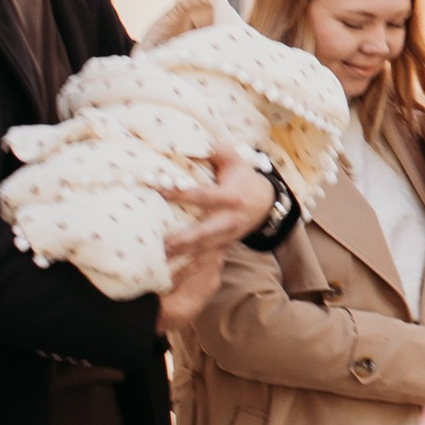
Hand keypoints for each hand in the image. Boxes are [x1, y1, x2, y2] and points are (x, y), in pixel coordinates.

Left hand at [156, 153, 268, 335]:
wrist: (265, 204)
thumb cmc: (242, 177)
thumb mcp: (234, 159)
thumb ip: (215, 149)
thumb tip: (191, 140)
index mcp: (230, 197)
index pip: (203, 195)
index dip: (182, 193)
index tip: (160, 189)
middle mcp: (229, 221)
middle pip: (204, 234)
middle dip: (183, 241)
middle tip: (161, 245)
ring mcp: (226, 239)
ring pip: (203, 255)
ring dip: (182, 264)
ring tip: (158, 269)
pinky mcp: (221, 249)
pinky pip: (204, 265)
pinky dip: (187, 276)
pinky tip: (168, 284)